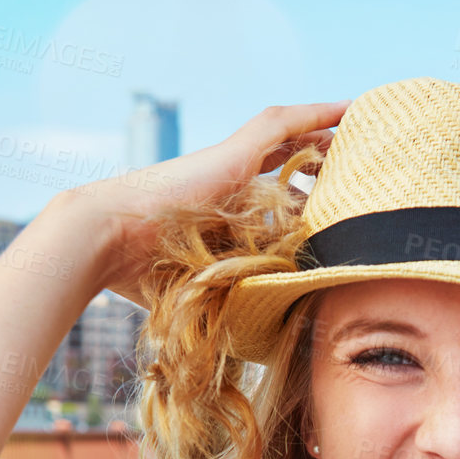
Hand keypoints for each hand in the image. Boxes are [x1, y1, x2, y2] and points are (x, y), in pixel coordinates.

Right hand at [75, 100, 348, 304]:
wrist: (102, 239)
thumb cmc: (134, 274)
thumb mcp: (191, 289)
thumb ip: (218, 299)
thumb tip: (243, 350)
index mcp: (212, 208)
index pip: (259, 196)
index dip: (289, 196)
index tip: (314, 205)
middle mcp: (222, 180)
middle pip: (277, 163)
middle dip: (312, 164)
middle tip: (349, 170)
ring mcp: (227, 164)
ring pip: (286, 140)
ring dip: (321, 138)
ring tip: (358, 139)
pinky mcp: (232, 154)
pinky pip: (284, 126)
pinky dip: (317, 115)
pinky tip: (349, 108)